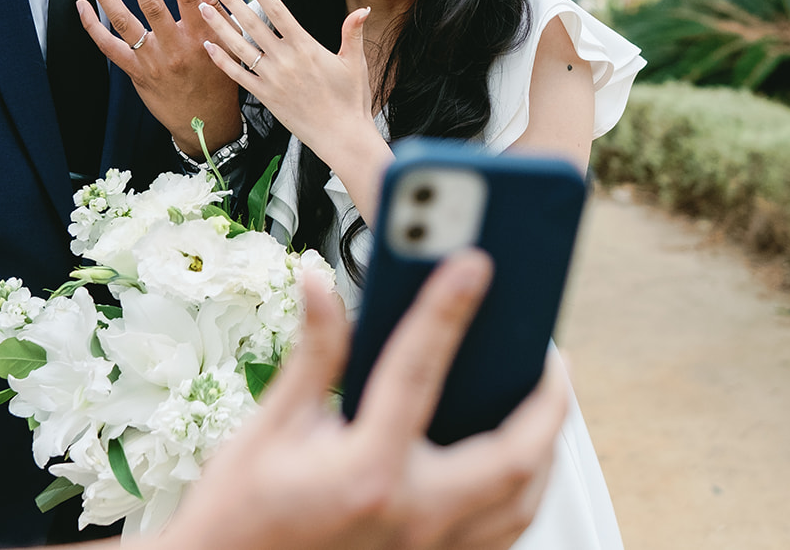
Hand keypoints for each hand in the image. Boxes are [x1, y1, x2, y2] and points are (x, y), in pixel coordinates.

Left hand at [76, 0, 240, 153]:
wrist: (206, 123)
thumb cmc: (218, 79)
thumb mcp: (226, 43)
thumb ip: (214, 10)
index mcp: (202, 36)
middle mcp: (176, 47)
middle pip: (152, 5)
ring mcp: (153, 61)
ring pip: (125, 23)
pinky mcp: (136, 73)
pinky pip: (110, 48)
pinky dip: (93, 27)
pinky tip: (82, 6)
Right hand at [156, 251, 566, 549]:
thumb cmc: (240, 516)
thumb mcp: (270, 428)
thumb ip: (313, 355)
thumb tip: (319, 286)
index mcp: (366, 472)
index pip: (419, 372)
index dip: (445, 309)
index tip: (469, 266)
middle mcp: (410, 518)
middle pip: (514, 455)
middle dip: (547, 400)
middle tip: (549, 356)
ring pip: (523, 502)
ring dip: (544, 449)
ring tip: (541, 401)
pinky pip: (503, 535)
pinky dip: (522, 494)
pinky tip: (513, 462)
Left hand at [199, 0, 391, 220]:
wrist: (341, 136)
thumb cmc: (351, 100)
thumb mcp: (355, 63)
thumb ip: (353, 33)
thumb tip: (364, 9)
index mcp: (305, 46)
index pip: (277, 9)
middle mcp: (285, 59)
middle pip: (251, 23)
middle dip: (230, 0)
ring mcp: (272, 78)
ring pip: (239, 46)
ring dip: (219, 26)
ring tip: (202, 7)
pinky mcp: (265, 97)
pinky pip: (238, 75)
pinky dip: (222, 60)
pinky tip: (208, 46)